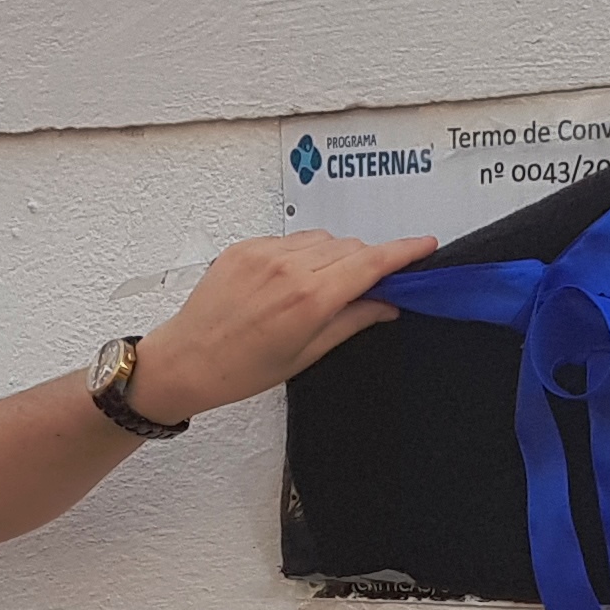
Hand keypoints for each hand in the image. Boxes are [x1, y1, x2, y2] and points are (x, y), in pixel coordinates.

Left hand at [127, 230, 435, 423]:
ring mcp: (265, 253)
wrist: (184, 361)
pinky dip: (302, 255)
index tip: (424, 246)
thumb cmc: (240, 369)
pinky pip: (291, 240)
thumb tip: (387, 304)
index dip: (404, 252)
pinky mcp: (245, 247)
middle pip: (351, 248)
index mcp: (310, 299)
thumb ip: (352, 321)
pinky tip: (290, 283)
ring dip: (334, 257)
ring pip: (323, 240)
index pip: (371, 263)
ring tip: (320, 290)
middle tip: (368, 288)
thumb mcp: (306, 354)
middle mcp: (289, 268)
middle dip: (367, 263)